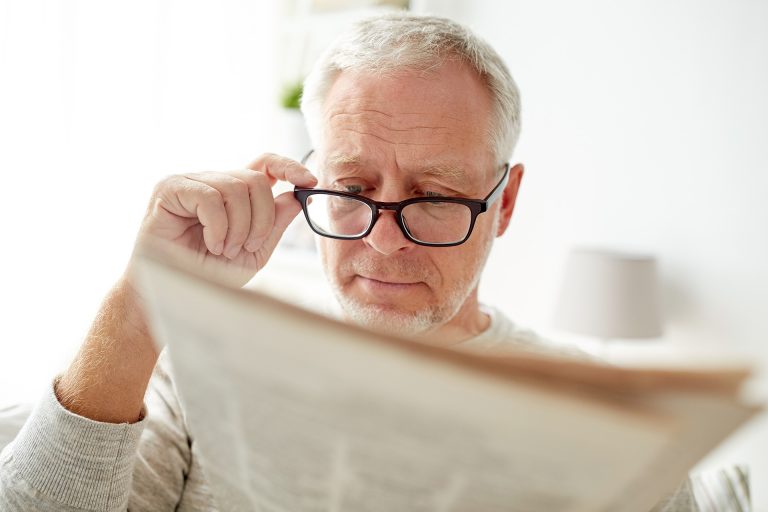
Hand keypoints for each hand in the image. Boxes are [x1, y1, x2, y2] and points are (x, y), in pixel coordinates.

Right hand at [129, 153, 316, 286]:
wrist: (173, 295)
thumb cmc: (208, 275)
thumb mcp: (253, 253)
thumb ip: (274, 225)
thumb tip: (295, 197)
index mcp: (233, 194)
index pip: (265, 163)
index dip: (289, 167)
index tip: (310, 181)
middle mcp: (213, 181)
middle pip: (256, 179)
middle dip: (261, 218)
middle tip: (246, 246)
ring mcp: (190, 181)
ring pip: (236, 187)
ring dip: (239, 226)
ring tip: (224, 250)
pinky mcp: (169, 189)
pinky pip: (209, 196)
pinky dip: (218, 226)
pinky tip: (211, 244)